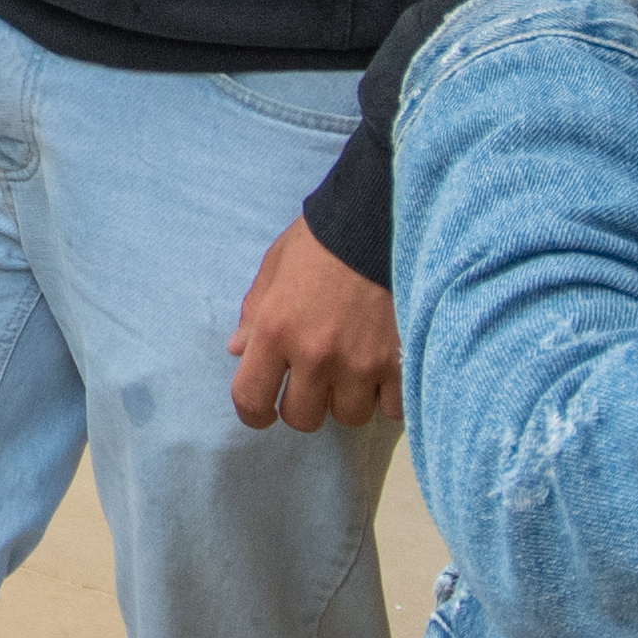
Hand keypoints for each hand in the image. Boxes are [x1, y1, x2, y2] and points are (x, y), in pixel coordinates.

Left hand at [227, 216, 403, 432]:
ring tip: (354, 371)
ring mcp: (360, 363)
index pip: (251, 399)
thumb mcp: (276, 266)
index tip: (265, 411)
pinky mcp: (400, 363)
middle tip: (316, 380)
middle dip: (305, 404)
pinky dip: (387, 396)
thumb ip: (255, 312)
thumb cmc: (325, 239)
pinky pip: (390, 409)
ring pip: (348, 416)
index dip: (254, 413)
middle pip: (303, 418)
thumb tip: (238, 351)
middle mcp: (315, 355)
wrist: (384, 220)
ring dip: (348, 399)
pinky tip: (385, 371)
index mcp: (275, 330)